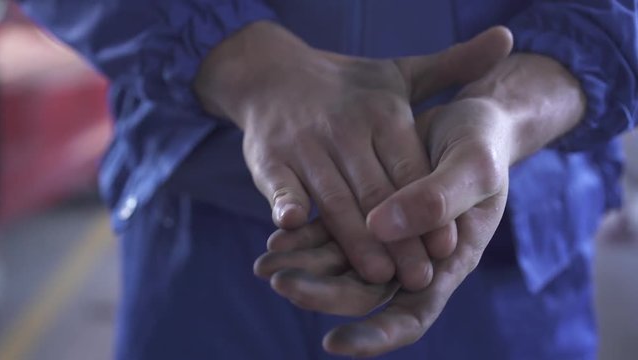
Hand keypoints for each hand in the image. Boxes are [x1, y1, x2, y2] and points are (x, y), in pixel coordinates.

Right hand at [195, 22, 511, 288]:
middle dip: (400, 238)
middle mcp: (345, 128)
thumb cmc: (345, 86)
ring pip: (334, 197)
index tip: (450, 247)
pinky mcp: (269, 157)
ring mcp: (304, 143)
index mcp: (381, 112)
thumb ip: (452, 65)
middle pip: (378, 191)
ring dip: (355, 238)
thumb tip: (507, 37)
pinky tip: (293, 225)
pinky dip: (284, 201)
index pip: (411, 167)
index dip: (430, 208)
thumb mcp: (398, 73)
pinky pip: (279, 183)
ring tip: (378, 276)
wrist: (273, 72)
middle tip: (421, 278)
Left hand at [254, 98, 511, 356]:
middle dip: (321, 294)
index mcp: (448, 263)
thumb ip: (436, 200)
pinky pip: (333, 233)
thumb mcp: (473, 168)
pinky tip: (276, 238)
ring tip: (264, 264)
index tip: (332, 342)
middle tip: (280, 282)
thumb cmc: (482, 146)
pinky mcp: (368, 211)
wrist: (471, 118)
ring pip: (341, 265)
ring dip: (303, 267)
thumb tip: (379, 229)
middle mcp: (413, 258)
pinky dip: (305, 237)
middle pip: (363, 293)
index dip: (375, 335)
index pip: (411, 316)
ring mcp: (388, 237)